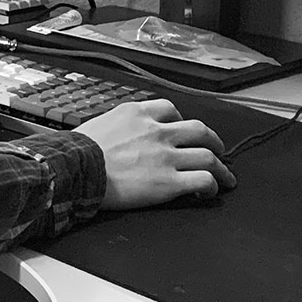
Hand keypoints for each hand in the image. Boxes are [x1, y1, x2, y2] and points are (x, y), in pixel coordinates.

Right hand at [73, 99, 235, 208]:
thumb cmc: (79, 152)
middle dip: (213, 140)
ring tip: (225, 176)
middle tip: (217, 149)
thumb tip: (121, 133)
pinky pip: (203, 180)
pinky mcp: (169, 182)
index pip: (170, 109)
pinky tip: (210, 191)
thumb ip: (119, 125)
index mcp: (138, 114)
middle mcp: (157, 132)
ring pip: (208, 156)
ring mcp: (166, 157)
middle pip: (199, 130)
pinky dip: (212, 186)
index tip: (182, 128)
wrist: (76, 170)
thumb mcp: (100, 124)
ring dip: (221, 167)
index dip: (181, 120)